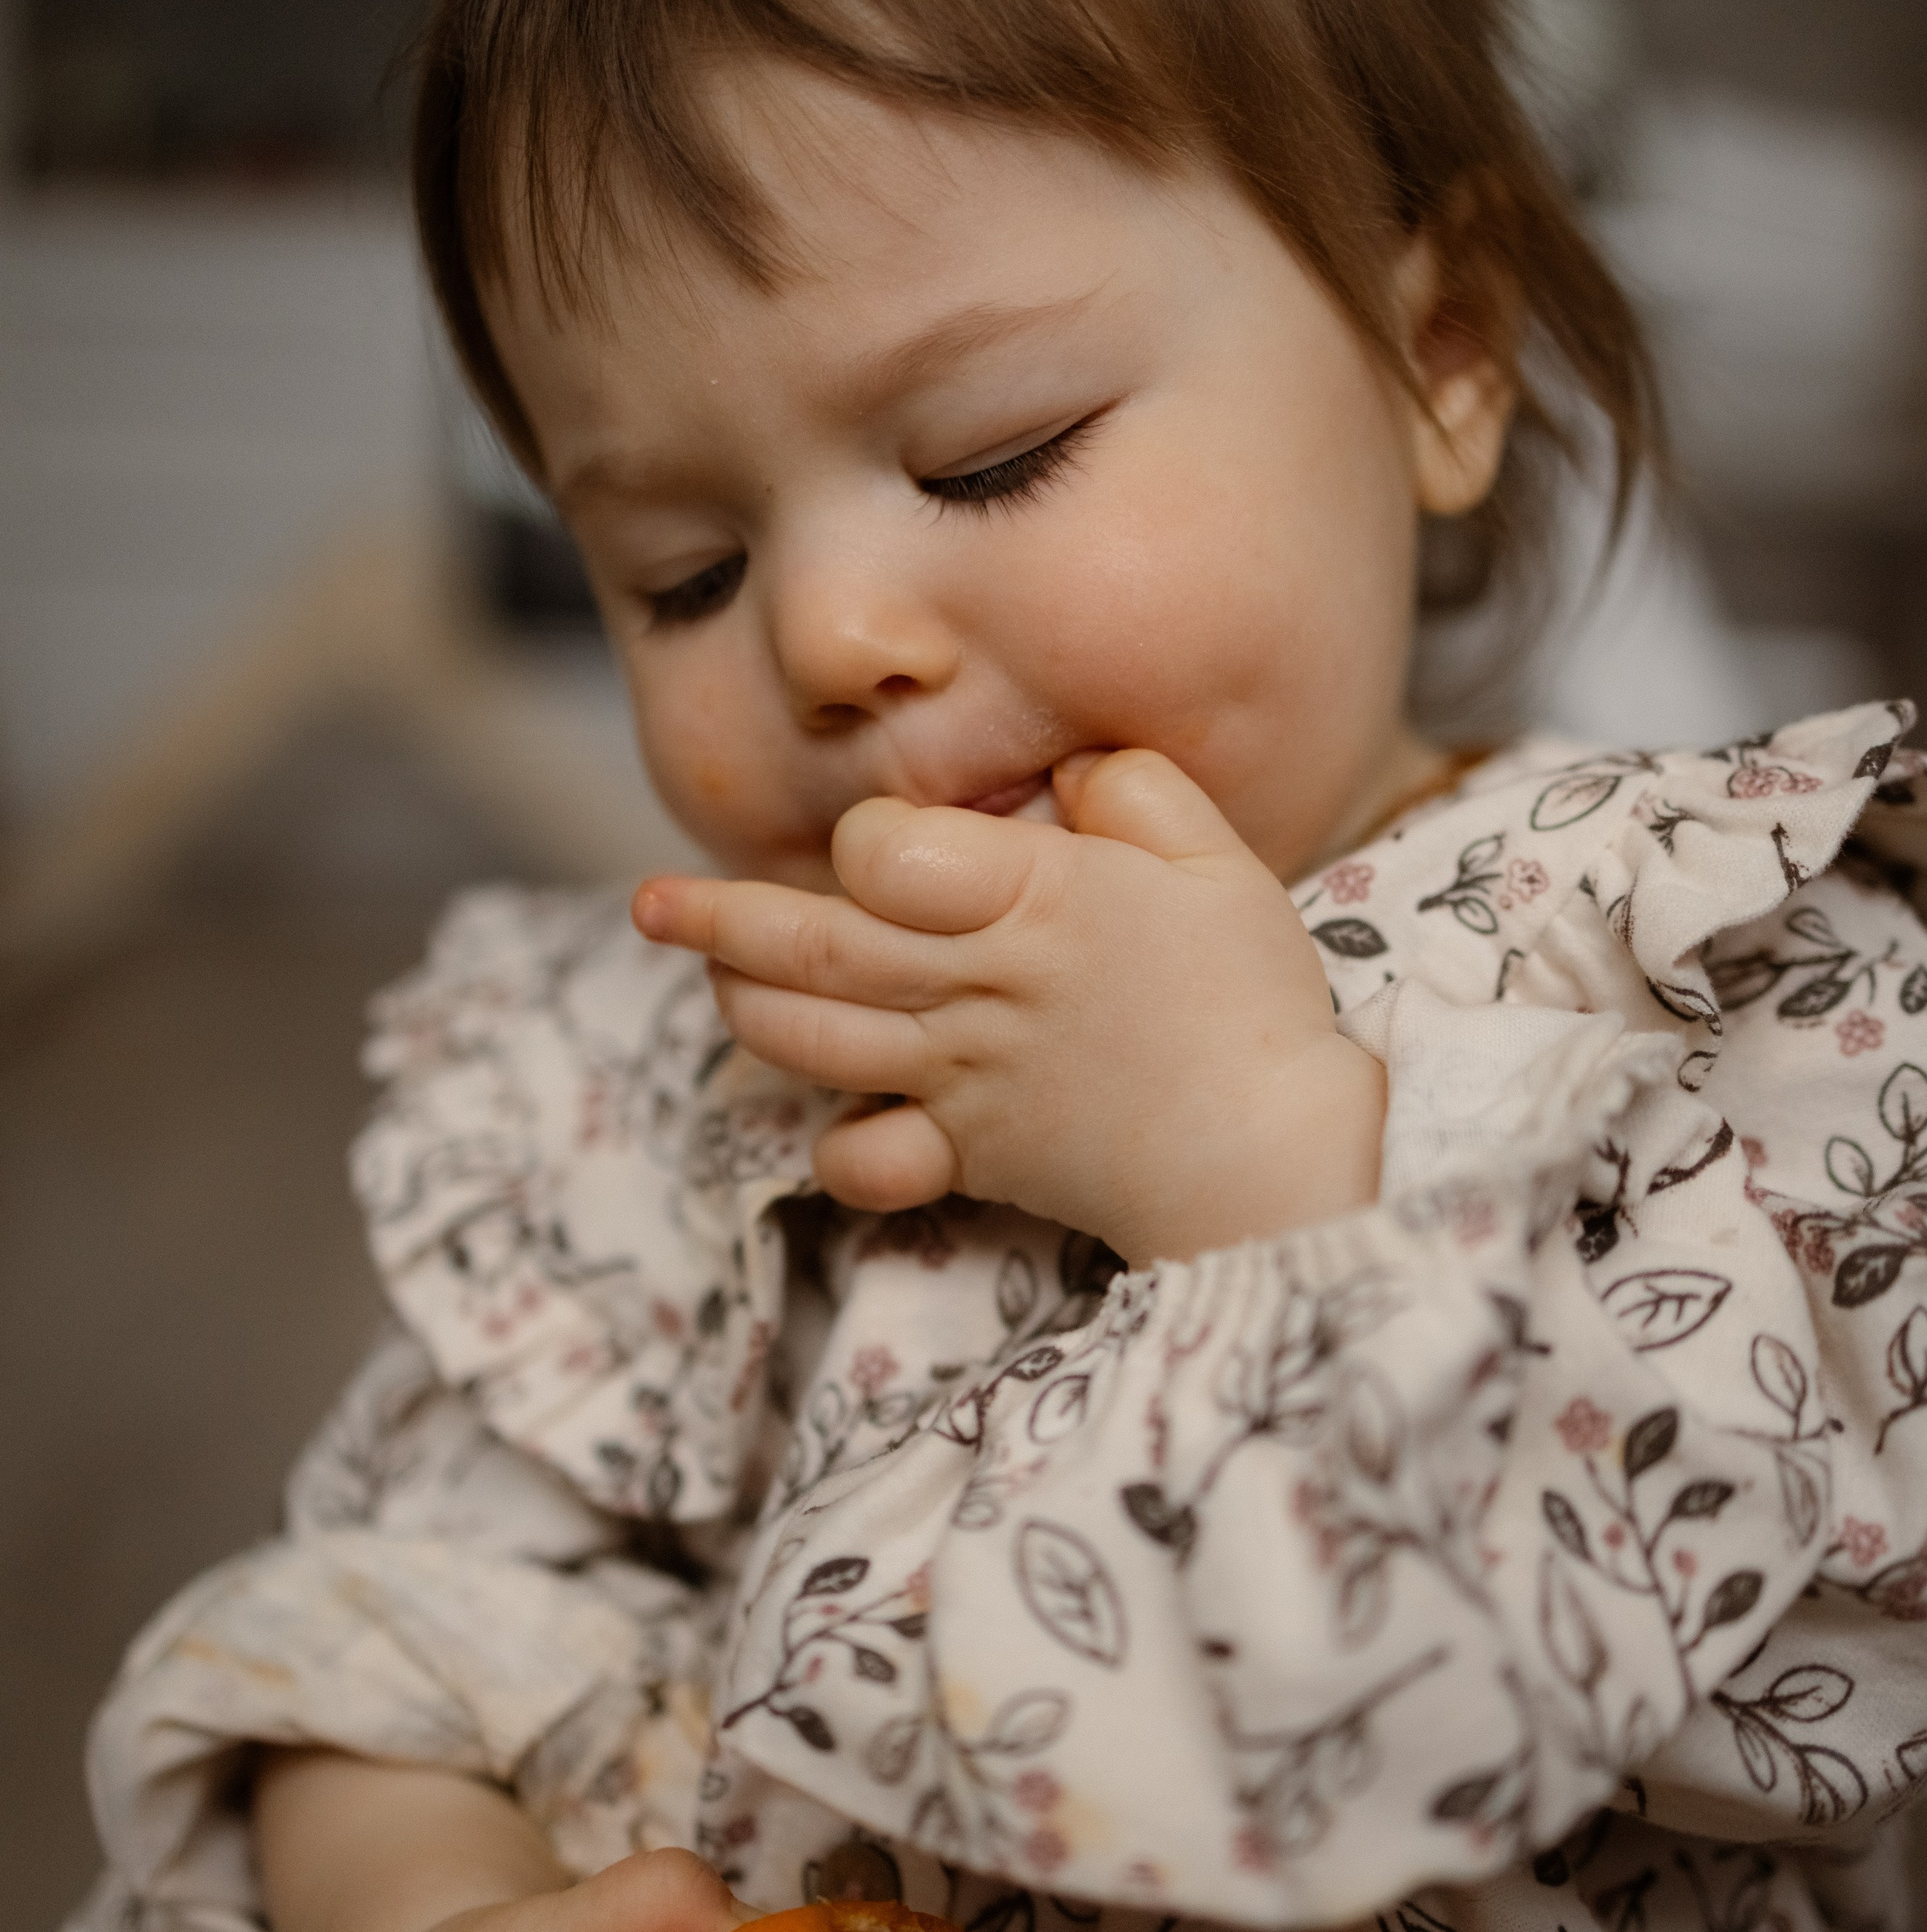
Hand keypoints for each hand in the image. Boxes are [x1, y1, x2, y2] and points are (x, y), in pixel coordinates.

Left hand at [634, 749, 1383, 1263]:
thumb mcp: (1216, 859)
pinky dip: (831, 1144)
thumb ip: (1136, 790)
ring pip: (813, 1038)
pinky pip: (864, 1161)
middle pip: (817, 946)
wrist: (1271, 1153)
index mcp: (1034, 903)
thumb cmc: (1250, 997)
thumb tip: (1068, 770)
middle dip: (717, 919)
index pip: (887, 857)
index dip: (865, 842)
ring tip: (710, 973)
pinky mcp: (969, 1157)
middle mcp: (979, 989)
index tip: (879, 844)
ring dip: (744, 1007)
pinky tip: (830, 1112)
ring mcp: (963, 1079)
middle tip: (650, 902)